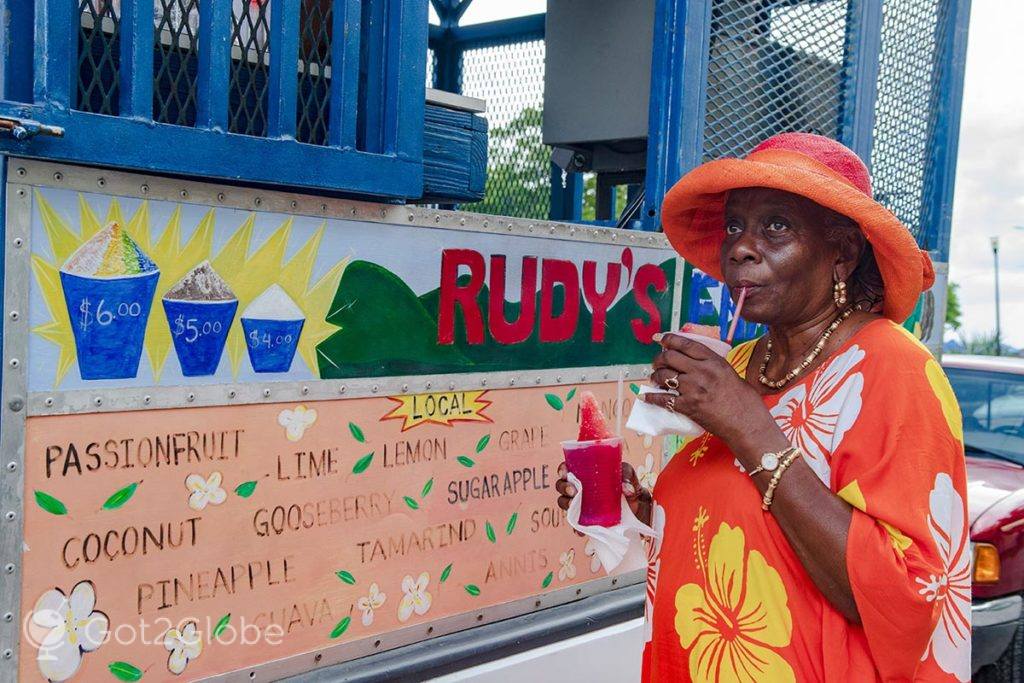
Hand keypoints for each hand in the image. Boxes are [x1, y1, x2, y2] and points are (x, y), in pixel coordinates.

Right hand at [555, 461, 652, 526]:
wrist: (637, 505)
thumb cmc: (628, 484)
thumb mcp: (628, 474)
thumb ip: (626, 477)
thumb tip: (627, 489)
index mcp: (585, 473)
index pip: (567, 469)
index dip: (562, 470)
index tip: (565, 473)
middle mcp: (579, 488)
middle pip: (562, 486)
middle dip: (563, 488)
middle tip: (573, 491)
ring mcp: (581, 504)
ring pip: (565, 503)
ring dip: (566, 504)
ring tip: (574, 506)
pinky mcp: (587, 520)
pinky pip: (577, 525)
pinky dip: (577, 528)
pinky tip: (580, 531)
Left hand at [644, 333, 771, 455]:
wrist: (747, 424)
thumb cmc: (745, 401)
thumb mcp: (732, 374)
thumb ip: (714, 366)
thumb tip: (697, 363)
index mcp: (714, 361)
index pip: (686, 344)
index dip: (669, 339)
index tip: (660, 338)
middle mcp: (702, 372)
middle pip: (670, 357)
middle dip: (659, 359)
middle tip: (657, 363)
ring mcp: (693, 389)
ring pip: (664, 376)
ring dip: (655, 376)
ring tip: (655, 379)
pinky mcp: (688, 406)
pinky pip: (663, 399)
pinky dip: (651, 397)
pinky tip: (645, 396)